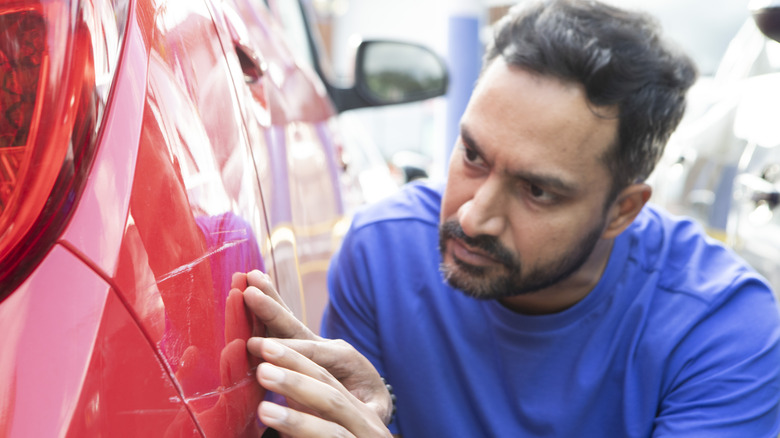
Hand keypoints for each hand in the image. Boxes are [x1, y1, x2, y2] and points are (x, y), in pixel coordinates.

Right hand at [238, 270, 393, 434]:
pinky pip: (279, 329)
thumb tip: (357, 412)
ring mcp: (311, 345)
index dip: (286, 349)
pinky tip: (251, 290)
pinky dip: (264, 312)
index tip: (257, 345)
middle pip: (295, 328)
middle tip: (252, 290)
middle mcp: (325, 347)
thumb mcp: (375, 407)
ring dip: (268, 300)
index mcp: (344, 358)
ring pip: (286, 321)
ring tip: (251, 276)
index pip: (312, 353)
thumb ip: (367, 408)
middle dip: (273, 310)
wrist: (369, 396)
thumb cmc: (370, 406)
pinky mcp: (299, 348)